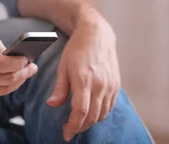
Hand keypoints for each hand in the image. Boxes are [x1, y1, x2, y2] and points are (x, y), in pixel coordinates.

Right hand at [0, 30, 36, 107]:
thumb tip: (10, 53)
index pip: (5, 64)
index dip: (20, 62)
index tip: (28, 58)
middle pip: (8, 79)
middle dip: (24, 73)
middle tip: (32, 67)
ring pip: (4, 90)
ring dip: (17, 82)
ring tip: (24, 74)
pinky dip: (3, 88)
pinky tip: (8, 80)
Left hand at [47, 12, 120, 141]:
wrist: (97, 34)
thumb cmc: (77, 49)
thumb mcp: (63, 66)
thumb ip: (60, 88)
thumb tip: (52, 104)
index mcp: (84, 79)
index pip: (80, 111)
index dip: (73, 125)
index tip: (66, 133)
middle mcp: (100, 84)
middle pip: (92, 116)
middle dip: (80, 127)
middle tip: (69, 129)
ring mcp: (110, 85)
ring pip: (102, 114)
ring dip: (90, 122)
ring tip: (79, 122)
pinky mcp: (116, 85)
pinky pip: (109, 106)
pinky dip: (100, 114)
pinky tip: (91, 112)